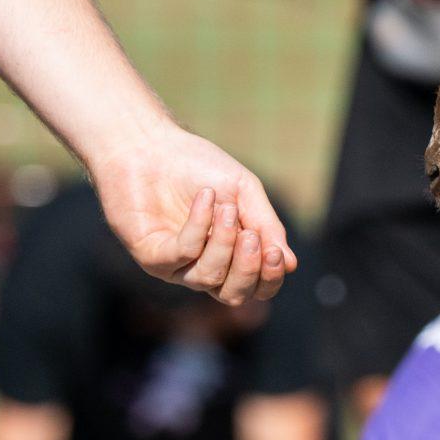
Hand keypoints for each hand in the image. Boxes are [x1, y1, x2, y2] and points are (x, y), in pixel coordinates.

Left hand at [86, 124, 293, 305]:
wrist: (148, 144)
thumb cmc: (197, 166)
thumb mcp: (244, 193)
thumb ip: (266, 227)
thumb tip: (290, 264)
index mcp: (229, 257)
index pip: (256, 287)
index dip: (269, 278)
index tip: (276, 252)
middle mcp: (202, 268)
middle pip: (234, 294)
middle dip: (248, 269)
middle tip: (252, 237)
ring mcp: (175, 266)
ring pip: (209, 278)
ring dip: (223, 244)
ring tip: (227, 208)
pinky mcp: (151, 256)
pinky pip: (183, 254)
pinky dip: (199, 226)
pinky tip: (204, 198)